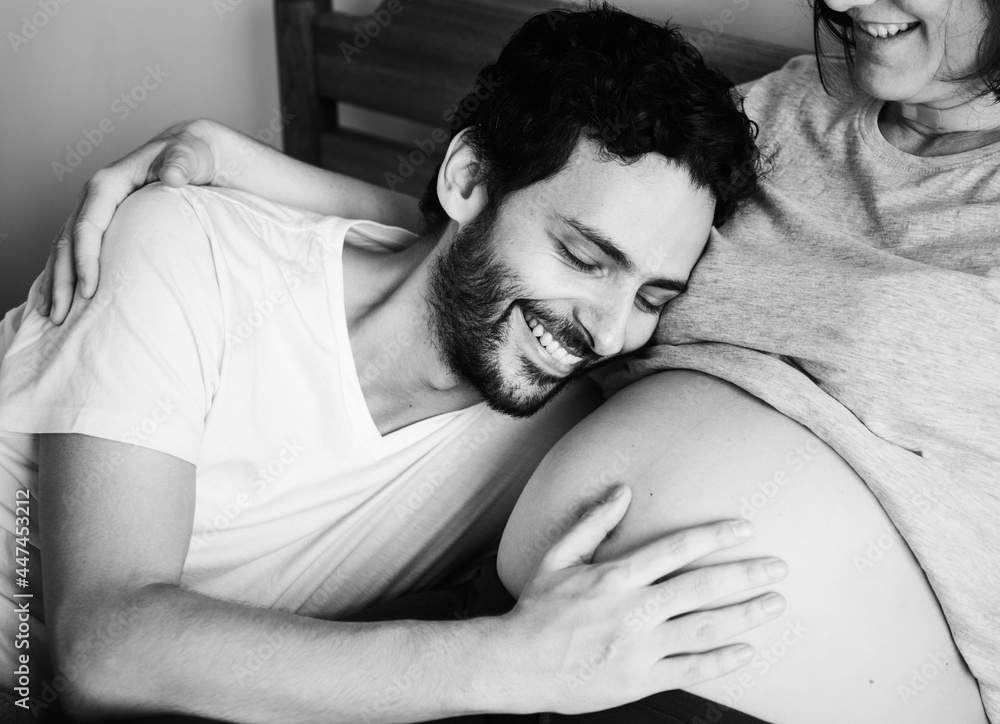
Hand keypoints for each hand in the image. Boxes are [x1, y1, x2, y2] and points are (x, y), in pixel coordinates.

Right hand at [40, 120, 217, 323]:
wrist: (190, 150)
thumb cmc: (192, 154)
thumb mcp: (191, 155)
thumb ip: (182, 163)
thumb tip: (174, 176)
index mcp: (109, 182)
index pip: (89, 224)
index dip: (86, 258)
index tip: (89, 290)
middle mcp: (95, 196)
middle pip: (68, 241)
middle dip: (63, 279)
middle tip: (63, 316)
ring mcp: (95, 210)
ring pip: (65, 248)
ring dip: (57, 282)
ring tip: (55, 316)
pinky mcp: (102, 222)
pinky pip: (75, 250)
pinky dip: (66, 274)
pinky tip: (63, 299)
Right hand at [499, 485, 787, 714]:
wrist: (517, 664)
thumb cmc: (537, 609)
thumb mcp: (557, 557)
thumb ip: (593, 523)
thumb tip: (622, 491)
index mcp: (616, 576)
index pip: (676, 548)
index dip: (715, 535)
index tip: (744, 527)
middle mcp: (634, 610)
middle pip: (703, 587)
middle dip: (746, 574)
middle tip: (779, 567)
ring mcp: (640, 647)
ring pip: (705, 628)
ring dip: (746, 614)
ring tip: (775, 603)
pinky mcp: (641, 680)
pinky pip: (691, 669)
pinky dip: (723, 660)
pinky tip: (747, 650)